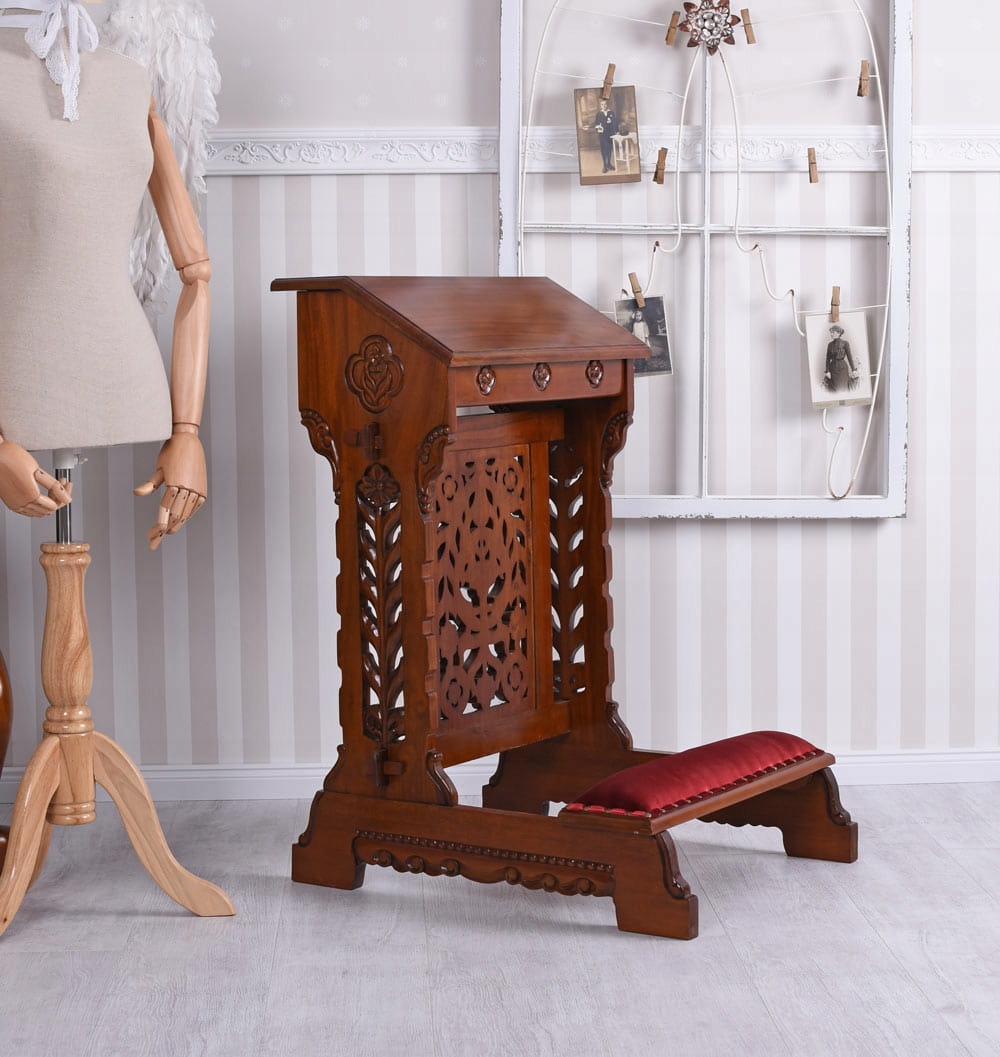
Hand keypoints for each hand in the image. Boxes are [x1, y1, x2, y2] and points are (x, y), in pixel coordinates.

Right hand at [0, 440, 71, 516]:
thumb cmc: (9, 457)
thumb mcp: (37, 470)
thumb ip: (54, 486)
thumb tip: (66, 497)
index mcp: (30, 496)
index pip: (55, 506)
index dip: (64, 495)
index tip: (67, 485)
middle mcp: (21, 503)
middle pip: (48, 509)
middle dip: (58, 497)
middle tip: (62, 484)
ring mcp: (15, 504)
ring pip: (39, 511)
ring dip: (49, 500)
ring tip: (53, 486)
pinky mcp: (10, 501)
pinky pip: (29, 510)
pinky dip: (39, 503)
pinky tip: (41, 491)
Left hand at [134, 430, 206, 549]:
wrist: (188, 441)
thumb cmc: (169, 453)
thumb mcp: (159, 468)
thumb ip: (150, 484)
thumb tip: (137, 493)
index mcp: (174, 483)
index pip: (165, 510)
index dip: (158, 526)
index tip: (151, 537)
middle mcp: (187, 487)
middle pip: (175, 516)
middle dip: (163, 530)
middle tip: (153, 539)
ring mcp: (197, 489)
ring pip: (186, 514)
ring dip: (175, 525)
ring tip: (164, 533)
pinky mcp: (202, 490)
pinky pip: (194, 508)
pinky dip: (186, 516)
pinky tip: (178, 521)